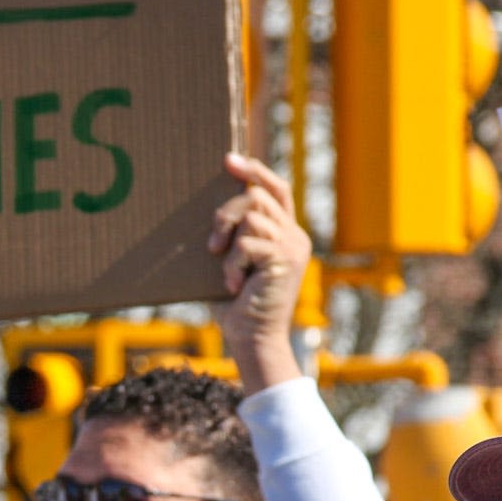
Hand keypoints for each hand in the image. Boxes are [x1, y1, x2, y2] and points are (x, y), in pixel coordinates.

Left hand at [207, 153, 307, 394]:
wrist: (251, 340)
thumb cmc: (234, 306)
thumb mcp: (230, 262)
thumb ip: (230, 235)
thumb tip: (207, 208)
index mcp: (284, 233)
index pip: (276, 189)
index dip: (254, 171)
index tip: (228, 159)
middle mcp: (294, 236)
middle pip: (257, 196)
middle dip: (226, 214)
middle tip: (212, 244)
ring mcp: (293, 247)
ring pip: (252, 216)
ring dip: (228, 242)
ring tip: (226, 270)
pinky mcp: (285, 260)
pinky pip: (249, 242)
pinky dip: (233, 263)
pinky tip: (234, 284)